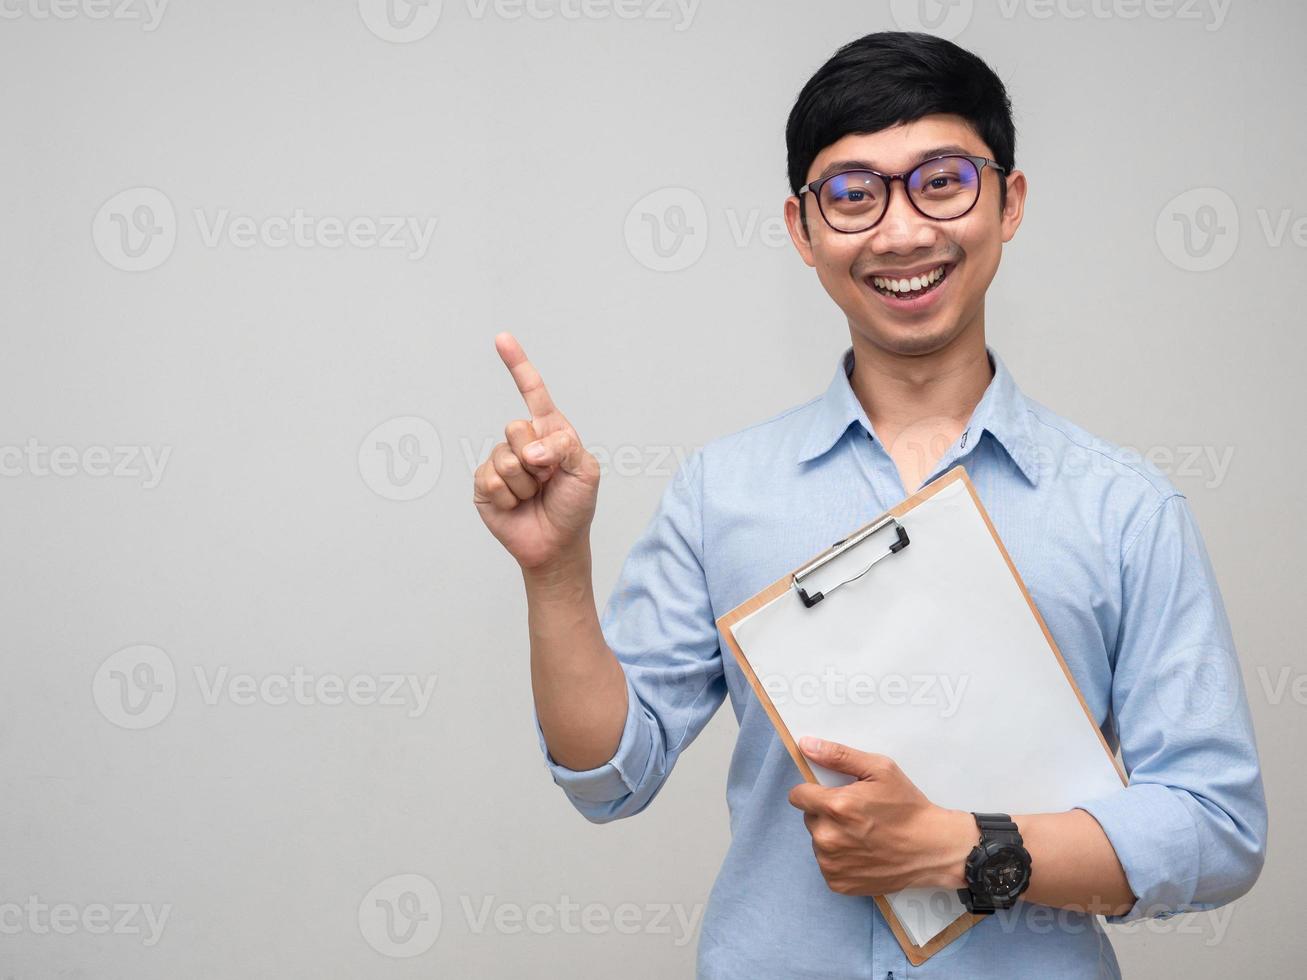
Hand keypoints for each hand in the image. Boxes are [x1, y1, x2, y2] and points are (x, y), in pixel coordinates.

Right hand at [473, 332, 600, 571]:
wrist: (556, 544)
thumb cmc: (574, 506)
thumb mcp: (586, 471)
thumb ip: (564, 447)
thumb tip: (527, 450)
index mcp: (549, 431)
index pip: (533, 392)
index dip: (517, 365)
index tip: (502, 338)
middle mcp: (522, 442)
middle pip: (515, 428)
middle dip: (536, 458)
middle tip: (548, 479)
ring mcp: (501, 462)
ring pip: (504, 458)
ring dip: (525, 483)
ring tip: (534, 495)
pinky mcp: (484, 485)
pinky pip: (490, 480)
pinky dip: (508, 497)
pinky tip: (516, 506)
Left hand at [787, 736, 975, 896]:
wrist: (933, 848)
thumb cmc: (908, 807)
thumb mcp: (880, 770)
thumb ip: (838, 755)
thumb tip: (806, 744)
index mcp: (835, 807)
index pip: (798, 796)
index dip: (814, 791)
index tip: (833, 794)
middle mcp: (828, 838)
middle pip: (810, 818)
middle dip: (827, 813)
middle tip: (857, 814)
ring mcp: (832, 864)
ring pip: (818, 842)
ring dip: (833, 836)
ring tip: (863, 835)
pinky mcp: (838, 883)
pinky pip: (827, 864)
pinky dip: (840, 859)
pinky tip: (863, 853)